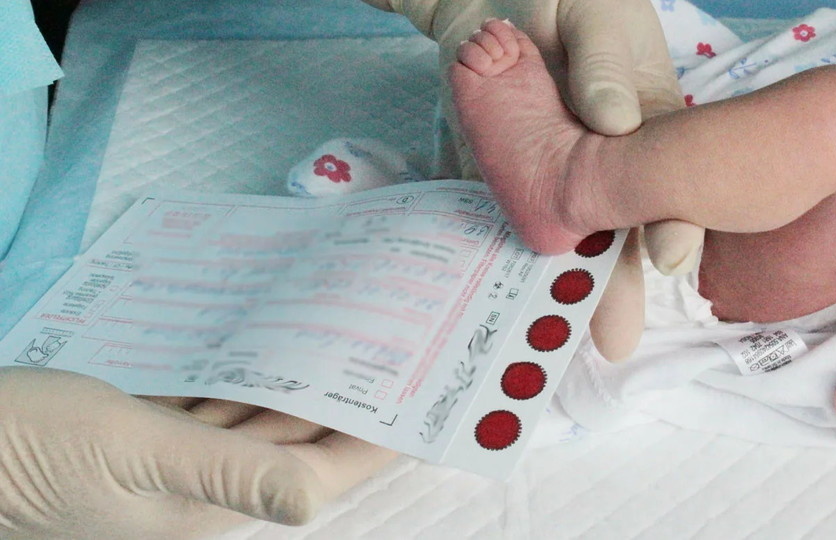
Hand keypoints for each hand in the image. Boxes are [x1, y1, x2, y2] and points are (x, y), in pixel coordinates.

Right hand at [0, 367, 394, 538]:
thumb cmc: (28, 446)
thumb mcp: (129, 450)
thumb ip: (225, 471)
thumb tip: (312, 500)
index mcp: (207, 508)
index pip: (315, 476)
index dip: (370, 440)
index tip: (418, 399)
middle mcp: (198, 491)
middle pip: (293, 449)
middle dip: (342, 406)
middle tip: (389, 353)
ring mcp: (169, 465)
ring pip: (255, 425)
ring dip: (297, 388)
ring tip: (344, 340)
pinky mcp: (143, 437)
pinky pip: (214, 409)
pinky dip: (243, 380)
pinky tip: (266, 347)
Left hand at [364, 0, 692, 358]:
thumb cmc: (570, 0)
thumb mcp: (598, 17)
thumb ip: (607, 67)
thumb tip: (616, 123)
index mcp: (649, 131)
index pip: (671, 188)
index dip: (674, 223)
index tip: (670, 255)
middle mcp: (607, 166)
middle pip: (617, 232)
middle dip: (616, 289)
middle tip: (613, 341)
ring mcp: (552, 176)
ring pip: (561, 240)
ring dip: (557, 287)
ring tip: (552, 333)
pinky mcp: (501, 175)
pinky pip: (502, 218)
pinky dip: (495, 256)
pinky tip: (493, 295)